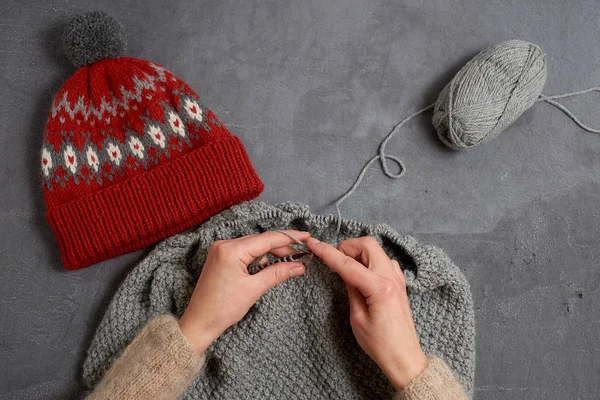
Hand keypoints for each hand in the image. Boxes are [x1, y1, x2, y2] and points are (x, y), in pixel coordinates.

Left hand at [179, 230, 310, 353]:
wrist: (199, 323)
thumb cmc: (222, 308)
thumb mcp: (254, 289)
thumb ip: (278, 273)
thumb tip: (300, 266)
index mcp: (232, 250)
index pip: (267, 239)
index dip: (289, 237)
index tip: (307, 237)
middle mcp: (224, 245)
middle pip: (260, 240)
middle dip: (282, 246)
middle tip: (303, 251)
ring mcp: (221, 250)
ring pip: (253, 246)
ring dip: (271, 252)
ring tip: (291, 259)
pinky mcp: (221, 258)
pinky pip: (245, 252)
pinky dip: (259, 257)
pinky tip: (271, 264)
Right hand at [307, 236, 427, 390]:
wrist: (404, 357)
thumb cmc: (380, 344)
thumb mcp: (357, 318)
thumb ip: (351, 289)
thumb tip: (344, 271)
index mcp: (379, 288)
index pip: (347, 264)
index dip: (327, 252)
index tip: (313, 243)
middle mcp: (391, 278)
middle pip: (368, 244)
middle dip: (348, 246)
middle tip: (336, 260)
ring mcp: (398, 278)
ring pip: (376, 250)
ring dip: (359, 253)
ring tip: (348, 270)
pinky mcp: (399, 283)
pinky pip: (384, 261)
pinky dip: (370, 261)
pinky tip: (363, 276)